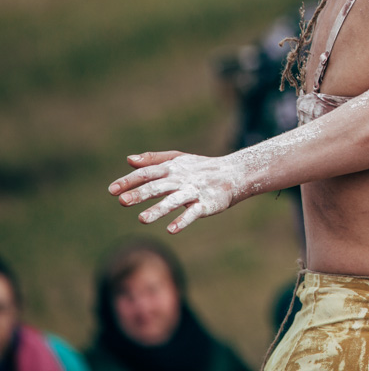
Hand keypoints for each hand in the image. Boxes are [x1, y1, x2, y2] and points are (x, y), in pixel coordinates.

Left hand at [108, 151, 247, 232]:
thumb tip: (128, 160)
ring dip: (158, 209)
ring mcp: (194, 191)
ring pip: (174, 200)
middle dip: (140, 194)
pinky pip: (194, 212)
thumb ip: (153, 160)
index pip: (147, 173)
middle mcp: (181, 179)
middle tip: (122, 201)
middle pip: (158, 186)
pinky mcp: (207, 203)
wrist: (234, 173)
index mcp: (172, 169)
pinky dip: (183, 220)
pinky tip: (171, 230)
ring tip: (142, 219)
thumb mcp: (178, 159)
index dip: (130, 181)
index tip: (112, 190)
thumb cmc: (201, 167)